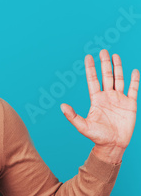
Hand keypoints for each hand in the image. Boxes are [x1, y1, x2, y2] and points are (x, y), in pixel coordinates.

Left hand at [60, 49, 138, 163]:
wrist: (112, 145)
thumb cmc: (96, 137)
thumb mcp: (83, 126)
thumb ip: (72, 116)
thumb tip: (62, 106)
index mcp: (96, 99)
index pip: (93, 80)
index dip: (91, 68)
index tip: (88, 56)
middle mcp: (107, 97)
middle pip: (106, 76)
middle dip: (105, 63)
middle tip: (103, 50)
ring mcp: (119, 100)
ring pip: (119, 80)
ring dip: (118, 68)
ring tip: (115, 55)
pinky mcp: (130, 105)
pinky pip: (133, 90)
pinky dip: (134, 80)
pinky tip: (134, 71)